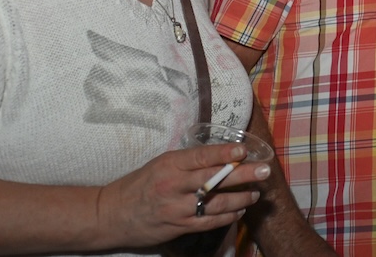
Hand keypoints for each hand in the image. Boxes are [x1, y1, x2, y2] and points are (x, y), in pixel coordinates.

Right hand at [96, 143, 269, 247]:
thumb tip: (221, 155)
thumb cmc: (139, 184)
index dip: (224, 153)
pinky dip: (227, 216)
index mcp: (169, 165)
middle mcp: (174, 185)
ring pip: (216, 203)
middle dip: (243, 174)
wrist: (112, 214)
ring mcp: (176, 208)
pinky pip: (209, 221)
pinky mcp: (178, 226)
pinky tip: (239, 211)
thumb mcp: (160, 164)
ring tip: (256, 193)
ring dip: (240, 198)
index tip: (244, 150)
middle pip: (214, 179)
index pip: (201, 156)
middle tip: (264, 170)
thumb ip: (187, 161)